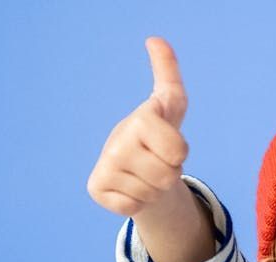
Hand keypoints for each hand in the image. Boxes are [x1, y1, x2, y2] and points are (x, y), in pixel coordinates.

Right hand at [86, 37, 190, 216]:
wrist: (135, 164)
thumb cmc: (159, 133)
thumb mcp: (172, 103)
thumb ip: (168, 71)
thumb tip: (155, 39)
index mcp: (140, 120)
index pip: (180, 152)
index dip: (180, 152)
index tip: (167, 143)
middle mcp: (117, 142)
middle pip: (168, 176)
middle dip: (169, 172)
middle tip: (156, 161)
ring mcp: (104, 167)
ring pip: (152, 193)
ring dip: (154, 188)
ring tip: (145, 173)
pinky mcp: (96, 189)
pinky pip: (132, 207)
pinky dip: (136, 202)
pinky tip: (130, 186)